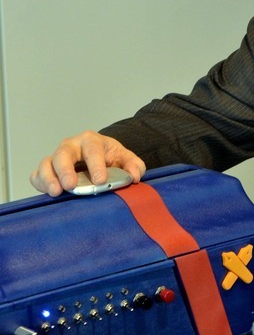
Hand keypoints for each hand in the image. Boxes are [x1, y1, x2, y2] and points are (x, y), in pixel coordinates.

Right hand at [30, 131, 145, 195]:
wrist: (100, 157)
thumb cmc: (111, 158)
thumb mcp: (126, 159)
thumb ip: (134, 165)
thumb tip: (134, 176)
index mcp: (91, 141)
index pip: (92, 150)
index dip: (96, 165)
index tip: (100, 180)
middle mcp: (71, 147)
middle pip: (63, 154)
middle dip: (66, 169)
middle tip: (71, 185)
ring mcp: (57, 158)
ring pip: (47, 163)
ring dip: (49, 178)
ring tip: (56, 192)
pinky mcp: (48, 170)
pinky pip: (38, 175)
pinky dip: (40, 183)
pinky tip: (48, 193)